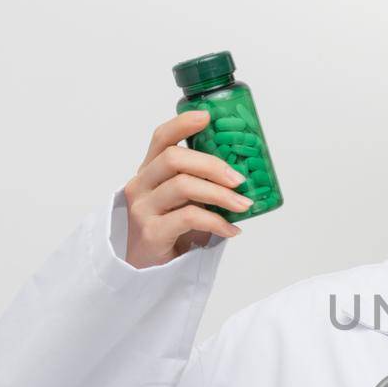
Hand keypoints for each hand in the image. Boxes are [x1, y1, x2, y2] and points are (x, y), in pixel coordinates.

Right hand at [123, 110, 252, 268]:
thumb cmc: (170, 230)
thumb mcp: (183, 201)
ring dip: (221, 194)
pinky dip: (217, 222)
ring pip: (183, 186)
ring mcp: (143, 208)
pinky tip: (231, 229)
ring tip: (244, 205)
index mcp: (149, 172)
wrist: (145, 269)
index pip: (161, 138)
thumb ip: (202, 184)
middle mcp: (141, 185)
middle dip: (212, 165)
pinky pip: (189, 218)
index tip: (208, 117)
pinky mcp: (151, 232)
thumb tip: (246, 174)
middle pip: (174, 158)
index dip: (183, 124)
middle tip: (240, 179)